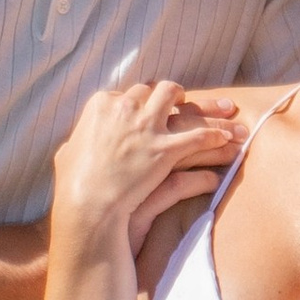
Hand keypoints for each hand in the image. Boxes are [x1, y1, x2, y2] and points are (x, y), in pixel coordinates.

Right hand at [51, 83, 238, 253]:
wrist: (84, 206)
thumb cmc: (72, 186)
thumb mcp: (68, 156)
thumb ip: (78, 143)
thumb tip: (75, 143)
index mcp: (102, 105)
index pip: (136, 93)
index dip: (156, 99)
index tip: (171, 103)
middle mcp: (126, 109)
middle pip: (165, 95)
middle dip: (192, 99)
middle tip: (212, 102)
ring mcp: (146, 128)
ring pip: (186, 111)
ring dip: (210, 113)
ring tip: (230, 117)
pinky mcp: (163, 150)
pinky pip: (197, 139)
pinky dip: (214, 138)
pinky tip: (227, 142)